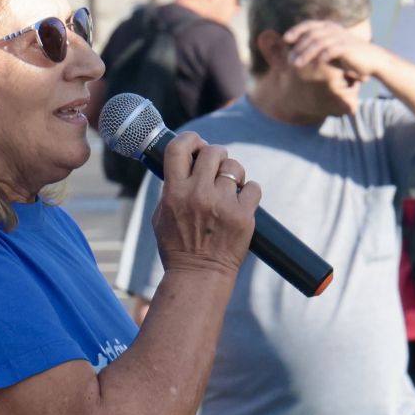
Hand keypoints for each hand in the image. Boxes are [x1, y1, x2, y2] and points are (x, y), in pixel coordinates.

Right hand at [150, 132, 257, 279]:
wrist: (199, 275)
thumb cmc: (177, 247)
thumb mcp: (161, 216)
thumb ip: (170, 189)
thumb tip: (185, 165)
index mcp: (175, 193)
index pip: (179, 148)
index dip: (189, 139)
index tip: (195, 143)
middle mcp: (198, 194)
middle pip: (212, 152)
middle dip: (215, 155)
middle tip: (215, 167)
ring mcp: (223, 204)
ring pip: (234, 167)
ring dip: (233, 173)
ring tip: (229, 187)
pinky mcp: (244, 216)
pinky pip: (253, 187)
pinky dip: (249, 192)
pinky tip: (241, 202)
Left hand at [282, 20, 383, 81]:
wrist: (371, 60)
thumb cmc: (348, 56)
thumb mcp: (330, 49)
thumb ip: (316, 47)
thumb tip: (293, 54)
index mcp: (329, 27)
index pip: (309, 24)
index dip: (296, 30)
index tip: (285, 39)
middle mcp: (334, 29)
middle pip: (312, 35)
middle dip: (298, 47)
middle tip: (289, 60)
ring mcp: (341, 37)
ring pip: (319, 42)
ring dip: (306, 54)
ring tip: (297, 65)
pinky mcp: (347, 47)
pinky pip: (330, 51)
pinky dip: (321, 58)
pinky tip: (315, 66)